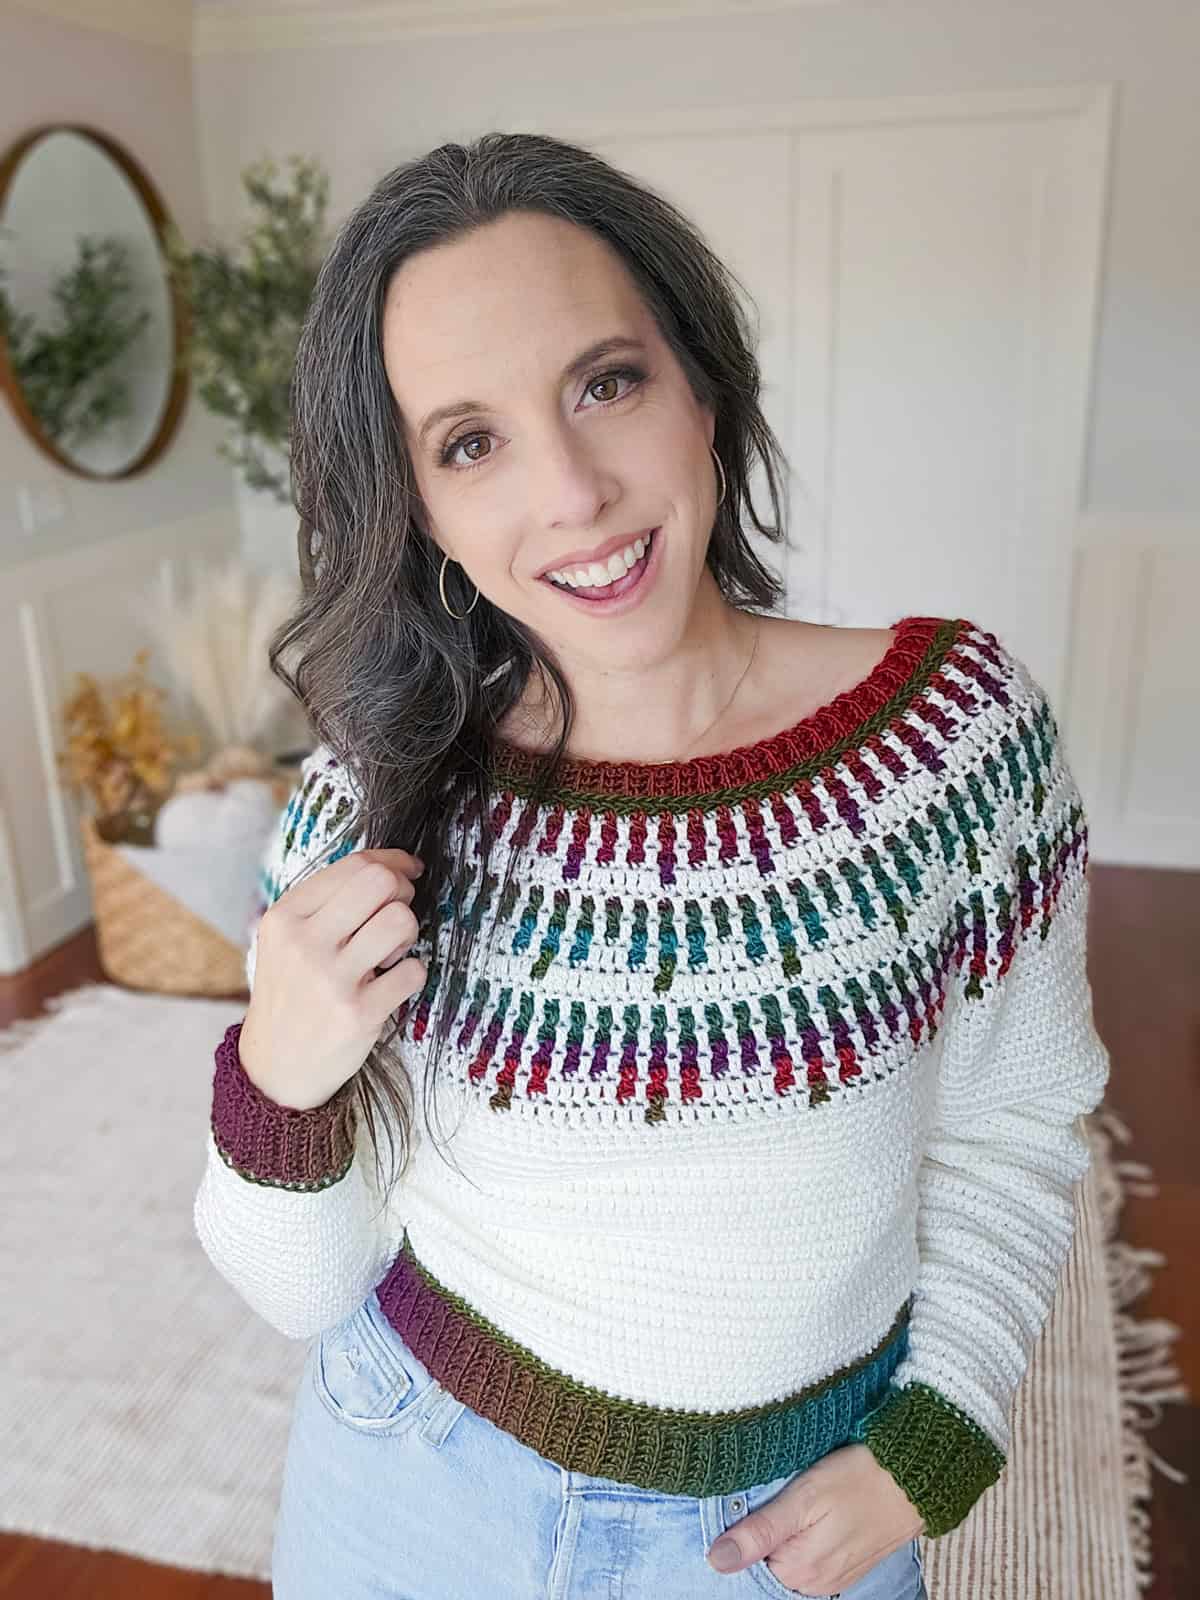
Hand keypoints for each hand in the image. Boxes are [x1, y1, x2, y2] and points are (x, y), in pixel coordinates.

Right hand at [238, 848, 427, 1110]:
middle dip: (402, 892)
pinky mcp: (358, 1014)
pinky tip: (389, 986)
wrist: (275, 1067)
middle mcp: (303, 943)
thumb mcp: (288, 939)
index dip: (393, 862)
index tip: (407, 872)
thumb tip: (392, 866)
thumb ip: (328, 901)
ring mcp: (330, 980)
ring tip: (389, 953)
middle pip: (380, 883)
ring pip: (401, 920)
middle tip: (395, 915)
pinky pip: (414, 971)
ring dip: (408, 934)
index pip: (355, 865)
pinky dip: (411, 975)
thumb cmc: (293, 992)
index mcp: (285, 916)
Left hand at [706, 1444, 924, 1595]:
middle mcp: (815, 1584)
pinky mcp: (849, 1565)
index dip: (745, 1528)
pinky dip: (808, 1537)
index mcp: (799, 1571)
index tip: (757, 1501)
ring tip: (805, 1501)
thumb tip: (716, 1560)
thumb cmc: (857, 1478)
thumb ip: (760, 1531)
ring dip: (789, 1533)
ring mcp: (835, 1578)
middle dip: (768, 1532)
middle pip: (770, 1561)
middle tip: (785, 1495)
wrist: (913, 1476)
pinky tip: (819, 1513)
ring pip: (792, 1559)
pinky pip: (814, 1558)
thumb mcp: (803, 1498)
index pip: (748, 1560)